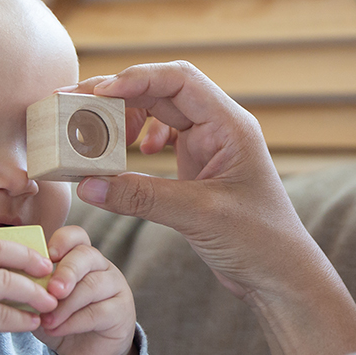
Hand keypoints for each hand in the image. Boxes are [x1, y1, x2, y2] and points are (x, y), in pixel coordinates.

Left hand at [34, 225, 137, 354]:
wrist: (86, 353)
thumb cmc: (62, 320)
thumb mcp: (43, 302)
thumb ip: (33, 289)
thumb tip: (10, 280)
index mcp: (81, 257)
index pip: (77, 236)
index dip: (62, 241)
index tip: (47, 256)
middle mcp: (101, 267)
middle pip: (87, 255)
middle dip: (66, 271)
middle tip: (51, 290)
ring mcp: (115, 287)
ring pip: (92, 285)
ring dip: (65, 304)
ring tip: (46, 320)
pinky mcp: (121, 311)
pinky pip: (98, 311)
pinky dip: (73, 322)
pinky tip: (56, 330)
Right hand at [72, 63, 315, 301]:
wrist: (280, 276)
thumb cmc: (259, 241)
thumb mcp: (198, 215)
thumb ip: (142, 197)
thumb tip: (87, 184)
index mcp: (230, 125)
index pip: (180, 79)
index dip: (137, 79)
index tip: (98, 93)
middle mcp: (220, 127)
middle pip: (163, 91)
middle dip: (119, 94)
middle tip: (75, 103)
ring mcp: (208, 145)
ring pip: (159, 113)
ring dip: (125, 117)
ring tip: (97, 133)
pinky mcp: (198, 167)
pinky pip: (161, 139)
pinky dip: (137, 141)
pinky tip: (130, 156)